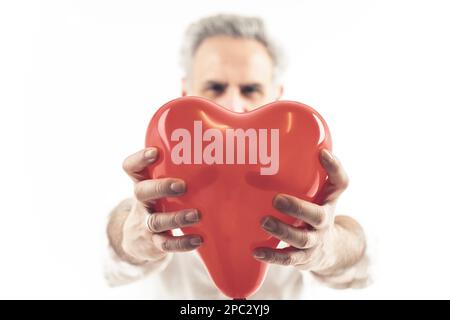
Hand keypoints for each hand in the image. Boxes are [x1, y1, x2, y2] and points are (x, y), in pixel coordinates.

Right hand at [120, 147, 202, 263]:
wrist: (139, 238)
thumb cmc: (161, 200)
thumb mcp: (163, 184)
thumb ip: (181, 169)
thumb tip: (222, 146)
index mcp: (143, 182)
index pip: (131, 167)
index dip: (140, 159)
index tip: (156, 152)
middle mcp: (142, 201)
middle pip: (142, 192)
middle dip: (161, 188)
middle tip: (182, 186)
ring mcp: (146, 222)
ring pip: (155, 220)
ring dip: (176, 217)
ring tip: (197, 214)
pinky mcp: (154, 242)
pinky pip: (165, 244)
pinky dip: (182, 243)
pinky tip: (198, 239)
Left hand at [253, 149, 350, 272]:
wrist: (329, 249)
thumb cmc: (315, 211)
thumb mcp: (319, 192)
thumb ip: (306, 172)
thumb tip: (279, 144)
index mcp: (328, 201)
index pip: (340, 183)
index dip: (334, 168)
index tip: (322, 153)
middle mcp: (324, 222)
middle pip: (317, 216)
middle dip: (298, 208)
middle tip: (276, 199)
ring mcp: (313, 242)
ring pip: (301, 239)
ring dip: (282, 231)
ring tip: (264, 221)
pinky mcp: (302, 258)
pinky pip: (288, 259)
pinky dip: (272, 256)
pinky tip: (255, 251)